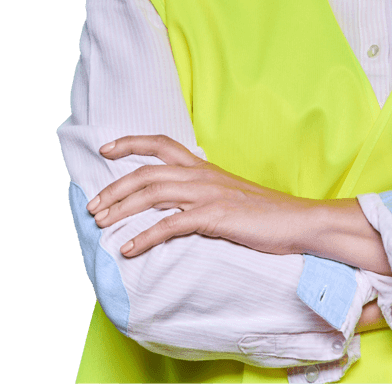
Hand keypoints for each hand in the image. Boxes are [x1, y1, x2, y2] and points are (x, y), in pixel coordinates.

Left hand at [85, 135, 316, 258]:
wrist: (298, 221)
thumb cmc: (264, 213)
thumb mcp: (228, 194)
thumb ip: (201, 193)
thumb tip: (174, 203)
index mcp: (203, 167)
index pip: (161, 144)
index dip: (131, 143)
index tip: (106, 149)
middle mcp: (201, 175)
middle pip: (147, 172)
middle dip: (114, 188)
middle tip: (92, 206)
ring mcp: (208, 194)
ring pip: (153, 193)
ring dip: (122, 209)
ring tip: (101, 225)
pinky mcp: (214, 216)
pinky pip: (171, 224)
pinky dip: (145, 237)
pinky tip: (129, 249)